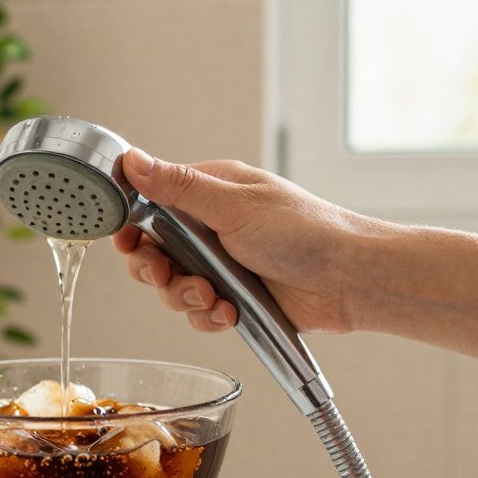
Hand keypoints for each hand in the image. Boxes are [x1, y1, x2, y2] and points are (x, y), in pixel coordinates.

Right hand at [113, 149, 388, 333]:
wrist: (350, 280)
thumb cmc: (305, 231)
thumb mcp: (233, 205)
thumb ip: (178, 188)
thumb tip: (132, 160)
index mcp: (210, 192)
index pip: (151, 204)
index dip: (133, 227)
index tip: (128, 243)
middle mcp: (211, 227)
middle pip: (154, 252)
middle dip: (155, 270)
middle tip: (165, 275)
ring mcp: (222, 264)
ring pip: (173, 287)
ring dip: (185, 297)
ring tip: (212, 297)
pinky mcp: (234, 297)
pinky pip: (199, 312)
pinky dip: (208, 316)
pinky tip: (230, 312)